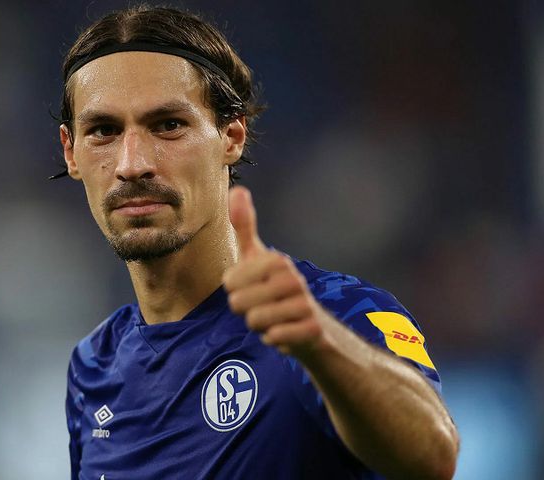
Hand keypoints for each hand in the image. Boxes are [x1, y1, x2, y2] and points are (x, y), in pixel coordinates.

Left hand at [223, 186, 325, 357]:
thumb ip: (244, 226)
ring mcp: (303, 303)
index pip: (230, 282)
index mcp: (276, 260)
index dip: (236, 291)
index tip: (254, 289)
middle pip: (238, 303)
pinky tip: (285, 333)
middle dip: (246, 311)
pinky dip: (273, 340)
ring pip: (254, 321)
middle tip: (264, 306)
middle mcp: (292, 278)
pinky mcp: (310, 329)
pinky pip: (273, 338)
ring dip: (260, 326)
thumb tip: (237, 188)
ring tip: (275, 319)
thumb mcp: (258, 257)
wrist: (313, 327)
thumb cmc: (277, 290)